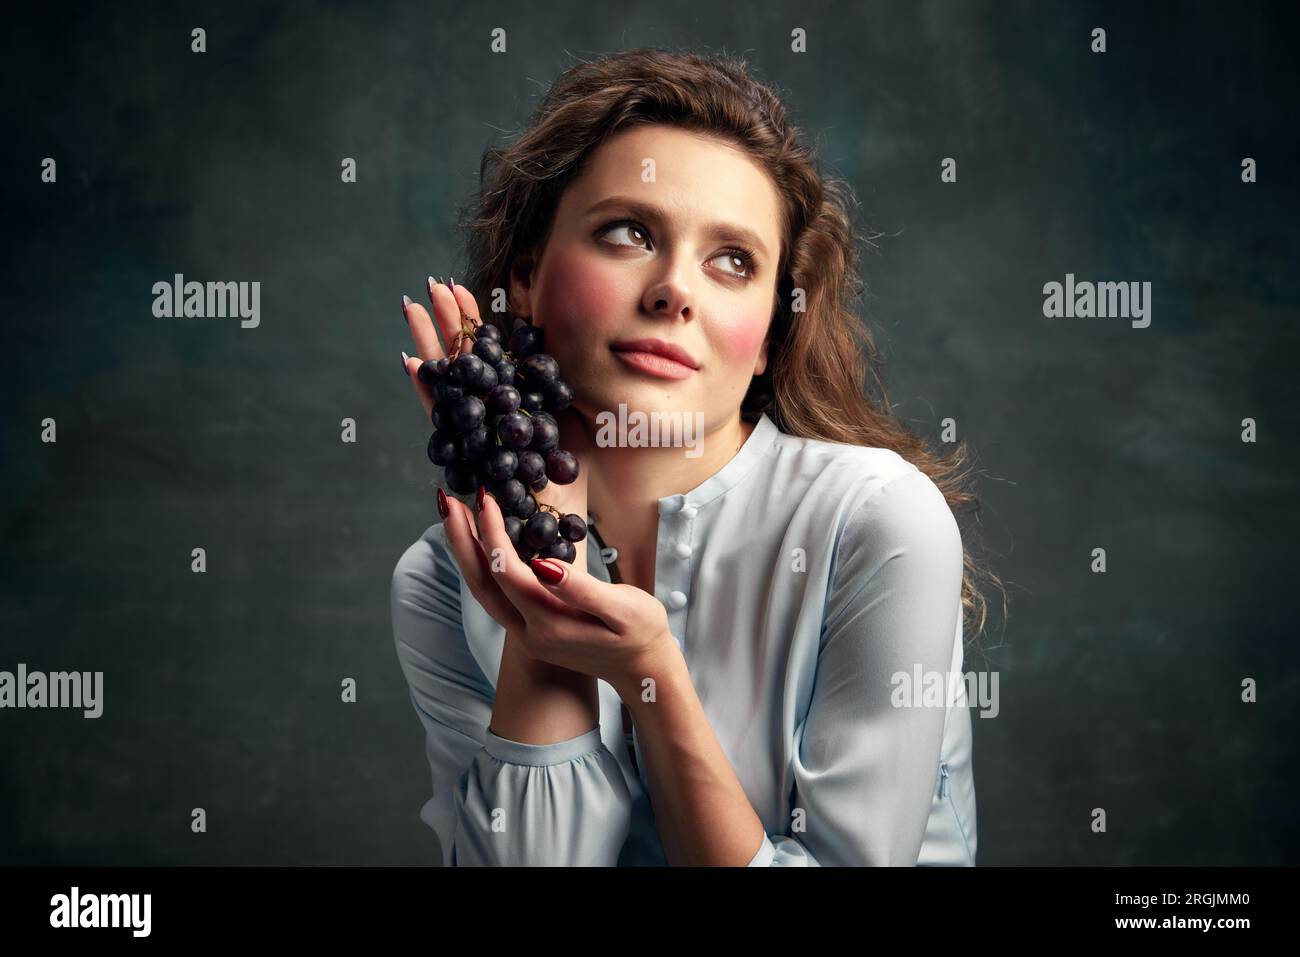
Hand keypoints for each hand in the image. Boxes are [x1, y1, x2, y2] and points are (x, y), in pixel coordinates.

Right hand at [402, 278, 590, 545]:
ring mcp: (469, 437)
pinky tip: (411, 361)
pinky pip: (440, 420)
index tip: (469, 290)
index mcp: (508, 413)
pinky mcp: (461, 458)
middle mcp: (483, 422)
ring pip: (445, 383)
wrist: (550, 548)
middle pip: (462, 365)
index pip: (489, 361)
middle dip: (449, 324)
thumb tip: (562, 361)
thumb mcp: (571, 438)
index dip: (477, 327)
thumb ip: (559, 404)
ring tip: (414, 306)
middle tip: (433, 284)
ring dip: (430, 344)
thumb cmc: (564, 501)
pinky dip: (427, 390)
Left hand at [437, 488, 680, 692]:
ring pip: (484, 590)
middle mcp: (529, 633)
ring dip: (467, 552)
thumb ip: (581, 589)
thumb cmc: (643, 634)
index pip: (506, 572)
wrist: (645, 671)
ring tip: (456, 516)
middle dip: (461, 540)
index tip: (486, 498)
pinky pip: (498, 595)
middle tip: (446, 500)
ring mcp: (527, 635)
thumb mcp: (623, 609)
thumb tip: (544, 564)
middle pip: (481, 582)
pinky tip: (484, 544)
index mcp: (549, 624)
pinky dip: (484, 565)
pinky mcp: (532, 631)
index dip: (492, 533)